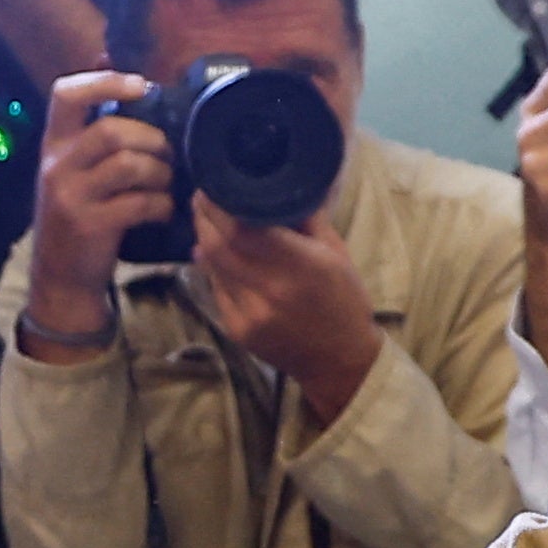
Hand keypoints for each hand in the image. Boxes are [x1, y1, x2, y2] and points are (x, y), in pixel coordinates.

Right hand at [21, 70, 171, 342]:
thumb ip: (98, 140)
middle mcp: (56, 165)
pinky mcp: (90, 225)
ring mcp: (71, 196)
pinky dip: (161, 205)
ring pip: (128, 164)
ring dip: (160, 171)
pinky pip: (139, 203)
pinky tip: (162, 211)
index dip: (105, 81)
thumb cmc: (80, 216)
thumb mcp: (76, 173)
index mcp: (54, 145)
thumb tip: (141, 93)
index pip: (66, 94)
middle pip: (110, 130)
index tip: (141, 85)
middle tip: (167, 153)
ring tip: (165, 184)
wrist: (60, 276)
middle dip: (151, 138)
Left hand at [192, 200, 381, 425]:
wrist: (341, 361)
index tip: (215, 185)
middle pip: (219, 244)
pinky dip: (210, 266)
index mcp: (301, 266)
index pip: (243, 228)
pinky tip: (211, 252)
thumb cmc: (344, 301)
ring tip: (205, 219)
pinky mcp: (237, 329)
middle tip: (203, 196)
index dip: (221, 205)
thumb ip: (308, 218)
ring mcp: (249, 313)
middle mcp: (270, 289)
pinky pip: (215, 288)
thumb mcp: (337, 253)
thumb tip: (278, 186)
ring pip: (212, 265)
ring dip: (203, 238)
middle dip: (205, 216)